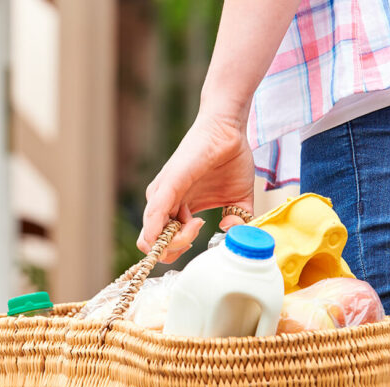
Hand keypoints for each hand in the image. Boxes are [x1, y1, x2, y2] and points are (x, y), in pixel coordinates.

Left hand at [138, 110, 254, 263]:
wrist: (230, 131)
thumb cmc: (231, 160)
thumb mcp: (237, 200)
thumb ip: (237, 221)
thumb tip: (232, 234)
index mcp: (176, 209)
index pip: (162, 244)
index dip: (178, 250)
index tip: (202, 237)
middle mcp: (163, 203)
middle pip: (152, 246)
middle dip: (176, 250)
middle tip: (200, 231)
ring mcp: (162, 194)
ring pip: (151, 237)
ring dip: (177, 241)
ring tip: (198, 223)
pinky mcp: (168, 183)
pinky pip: (155, 213)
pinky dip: (159, 231)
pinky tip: (182, 229)